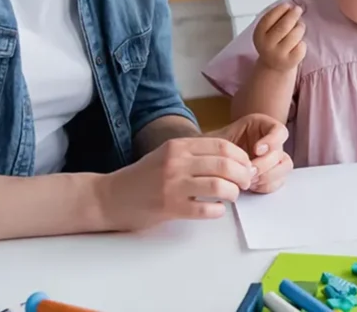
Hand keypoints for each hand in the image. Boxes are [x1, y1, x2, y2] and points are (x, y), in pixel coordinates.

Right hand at [95, 137, 256, 230]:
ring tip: (232, 196)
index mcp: (178, 146)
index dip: (241, 157)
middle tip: (245, 183)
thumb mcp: (168, 154)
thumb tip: (234, 160)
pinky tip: (217, 210)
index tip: (246, 166)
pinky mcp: (169, 207)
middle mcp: (176, 162)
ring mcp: (172, 185)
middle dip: (243, 175)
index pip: (223, 146)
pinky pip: (205, 210)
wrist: (111, 197)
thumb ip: (196, 154)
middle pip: (225, 165)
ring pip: (219, 186)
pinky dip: (218, 211)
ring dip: (233, 193)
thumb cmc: (144, 177)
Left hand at [206, 113, 292, 193]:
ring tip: (249, 180)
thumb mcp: (218, 137)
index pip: (279, 131)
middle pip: (281, 152)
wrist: (212, 159)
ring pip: (285, 167)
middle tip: (249, 171)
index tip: (257, 149)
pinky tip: (252, 185)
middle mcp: (271, 143)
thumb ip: (224, 142)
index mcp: (263, 126)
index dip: (272, 141)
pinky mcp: (272, 175)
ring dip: (267, 176)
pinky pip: (278, 182)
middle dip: (264, 164)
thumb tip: (226, 153)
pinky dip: (266, 186)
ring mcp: (274, 159)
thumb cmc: (215, 146)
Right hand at [253, 2, 305, 70]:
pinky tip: (298, 44)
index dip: (280, 9)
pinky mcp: (290, 62)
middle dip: (293, 15)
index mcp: (258, 34)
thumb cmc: (273, 42)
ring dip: (300, 26)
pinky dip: (302, 42)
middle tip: (298, 9)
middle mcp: (266, 45)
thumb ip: (276, 18)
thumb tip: (292, 7)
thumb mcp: (268, 30)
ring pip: (295, 34)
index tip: (288, 5)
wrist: (273, 65)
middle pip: (284, 25)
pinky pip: (301, 46)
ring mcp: (278, 55)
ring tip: (299, 27)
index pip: (269, 18)